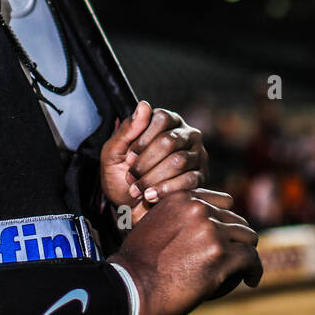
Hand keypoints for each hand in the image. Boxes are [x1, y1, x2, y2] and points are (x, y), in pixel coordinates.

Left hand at [100, 101, 209, 226]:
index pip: (161, 118)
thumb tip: (144, 105)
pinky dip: (165, 190)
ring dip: (153, 178)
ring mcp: (197, 155)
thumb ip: (127, 129)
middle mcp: (186, 134)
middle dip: (145, 163)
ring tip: (137, 190)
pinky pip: (188, 181)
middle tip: (130, 178)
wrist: (130, 209)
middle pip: (169, 141)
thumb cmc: (121, 177)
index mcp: (166, 122)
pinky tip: (150, 197)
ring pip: (179, 161)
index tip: (128, 158)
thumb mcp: (114, 152)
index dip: (142, 140)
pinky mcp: (201, 177)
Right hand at [108, 189, 261, 314]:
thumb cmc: (137, 264)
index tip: (226, 238)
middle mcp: (199, 209)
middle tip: (235, 258)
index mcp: (182, 198)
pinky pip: (251, 259)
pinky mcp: (221, 256)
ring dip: (247, 254)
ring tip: (245, 269)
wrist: (131, 287)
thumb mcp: (150, 225)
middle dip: (237, 239)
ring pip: (247, 238)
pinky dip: (254, 270)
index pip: (222, 202)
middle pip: (236, 220)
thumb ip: (174, 219)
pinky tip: (251, 280)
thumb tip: (194, 227)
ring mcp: (211, 231)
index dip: (226, 221)